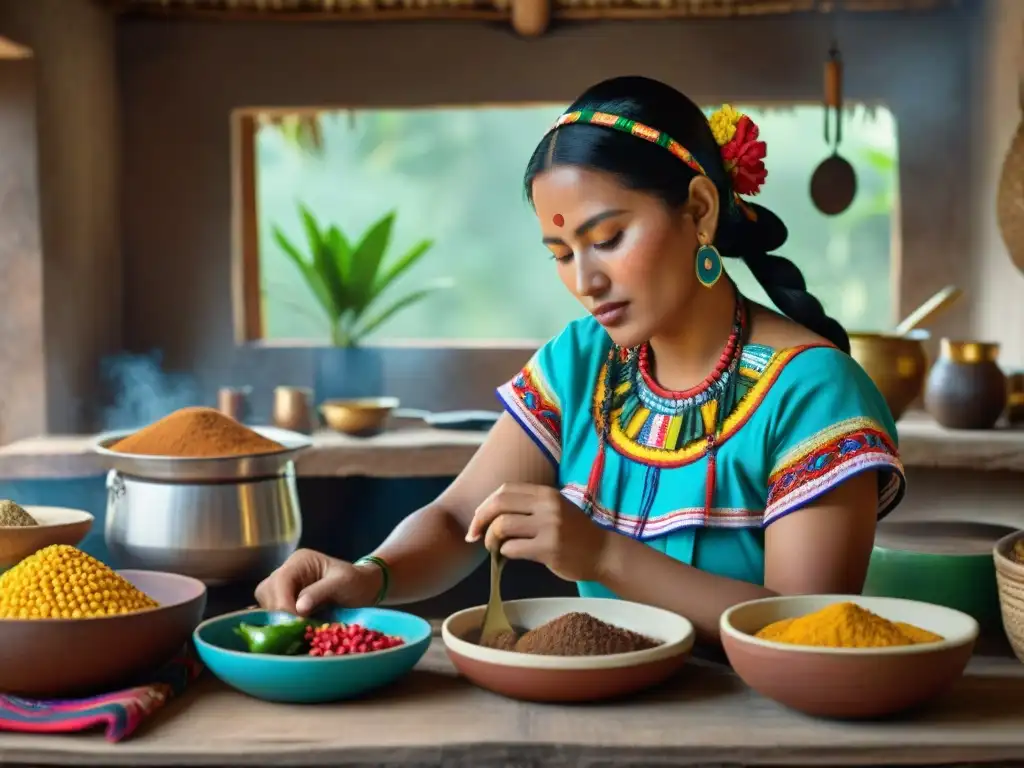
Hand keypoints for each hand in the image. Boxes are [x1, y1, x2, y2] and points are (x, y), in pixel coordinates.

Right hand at [254, 549, 381, 615]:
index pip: (281, 581)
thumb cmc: (356, 582)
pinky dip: (280, 620)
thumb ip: (320, 592)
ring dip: (278, 617)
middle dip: (279, 611)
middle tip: (297, 627)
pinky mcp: (286, 598)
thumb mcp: (343, 584)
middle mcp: (288, 570)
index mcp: (300, 561)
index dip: (284, 603)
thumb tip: (299, 608)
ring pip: (266, 601)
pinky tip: (293, 627)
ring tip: (297, 627)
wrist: (364, 588)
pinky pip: (273, 610)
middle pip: (267, 591)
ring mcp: (285, 585)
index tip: (296, 622)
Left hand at [465, 482, 611, 581]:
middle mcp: (547, 505)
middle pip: (499, 505)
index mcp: (546, 493)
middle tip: (474, 535)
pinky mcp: (549, 549)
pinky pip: (513, 548)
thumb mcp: (555, 509)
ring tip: (494, 548)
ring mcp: (549, 527)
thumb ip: (529, 507)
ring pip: (502, 527)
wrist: (604, 552)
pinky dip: (504, 553)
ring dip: (490, 540)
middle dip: (479, 520)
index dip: (486, 504)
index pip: (505, 490)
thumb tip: (490, 515)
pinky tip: (508, 556)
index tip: (478, 519)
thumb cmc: (575, 533)